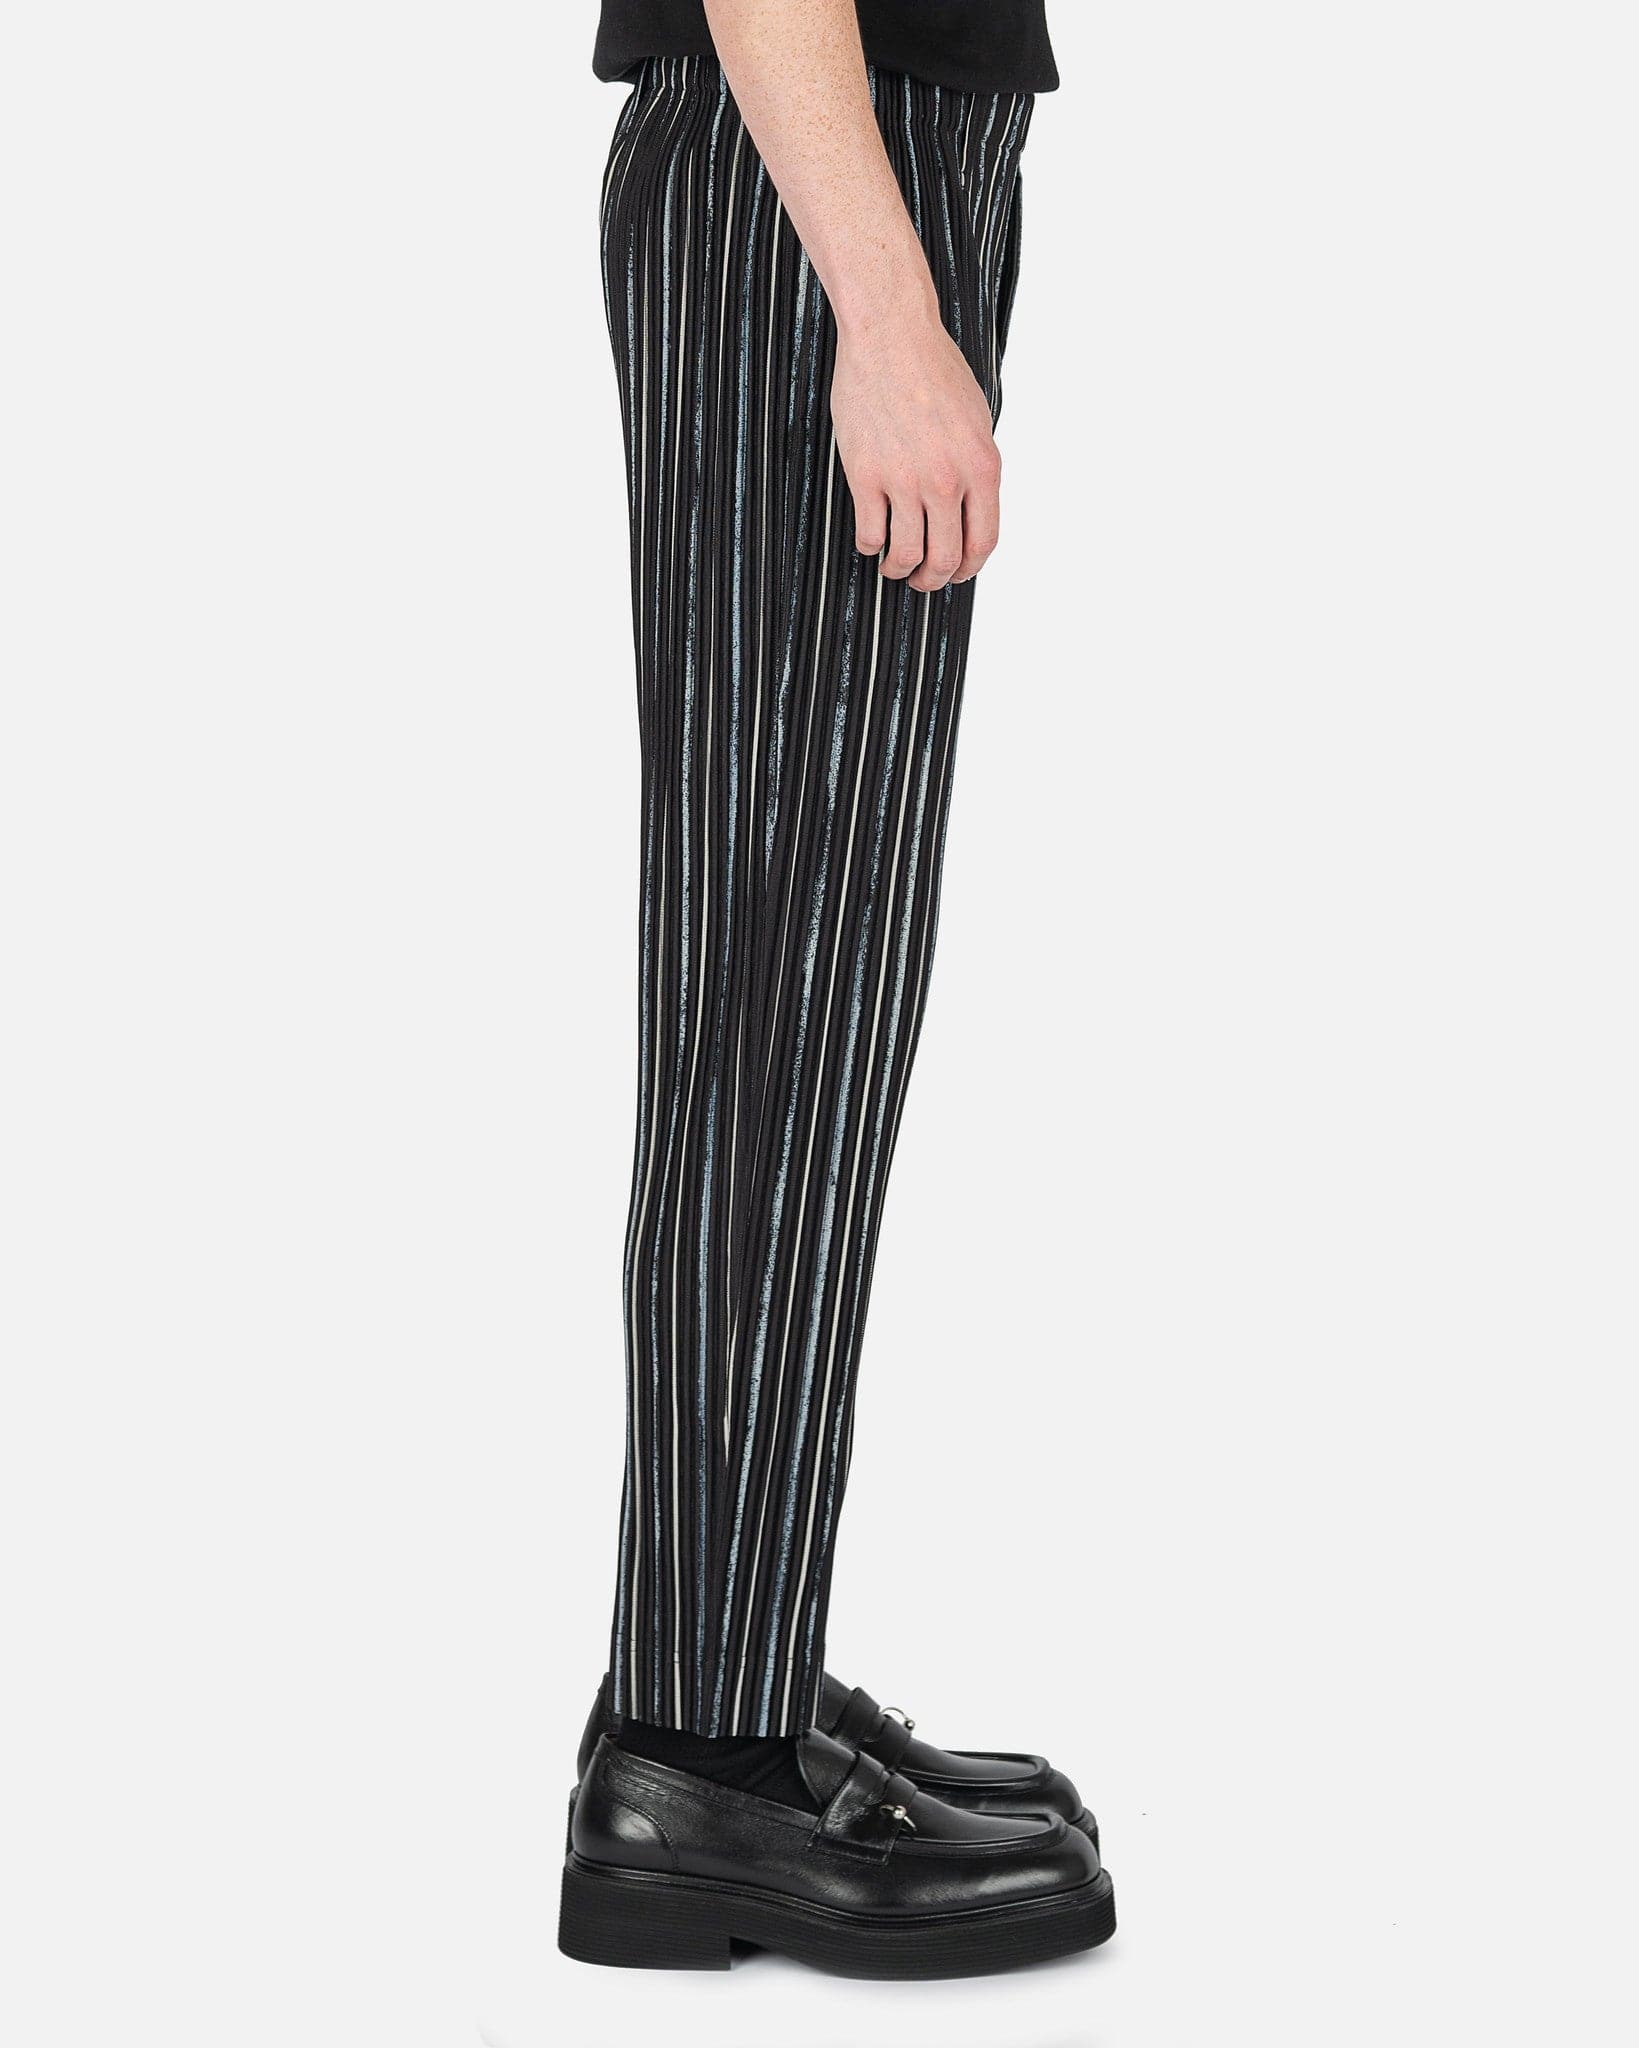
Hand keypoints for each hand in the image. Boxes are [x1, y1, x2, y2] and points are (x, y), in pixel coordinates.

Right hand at [830, 304, 1001, 593]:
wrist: (891, 336)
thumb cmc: (933, 369)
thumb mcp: (977, 419)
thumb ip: (977, 467)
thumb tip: (970, 507)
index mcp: (982, 467)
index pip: (983, 542)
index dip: (969, 568)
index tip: (956, 574)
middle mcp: (947, 480)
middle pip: (944, 557)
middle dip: (933, 580)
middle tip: (922, 580)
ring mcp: (905, 480)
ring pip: (905, 554)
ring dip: (899, 569)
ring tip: (893, 566)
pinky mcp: (866, 475)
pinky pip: (870, 532)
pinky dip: (870, 545)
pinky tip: (870, 538)